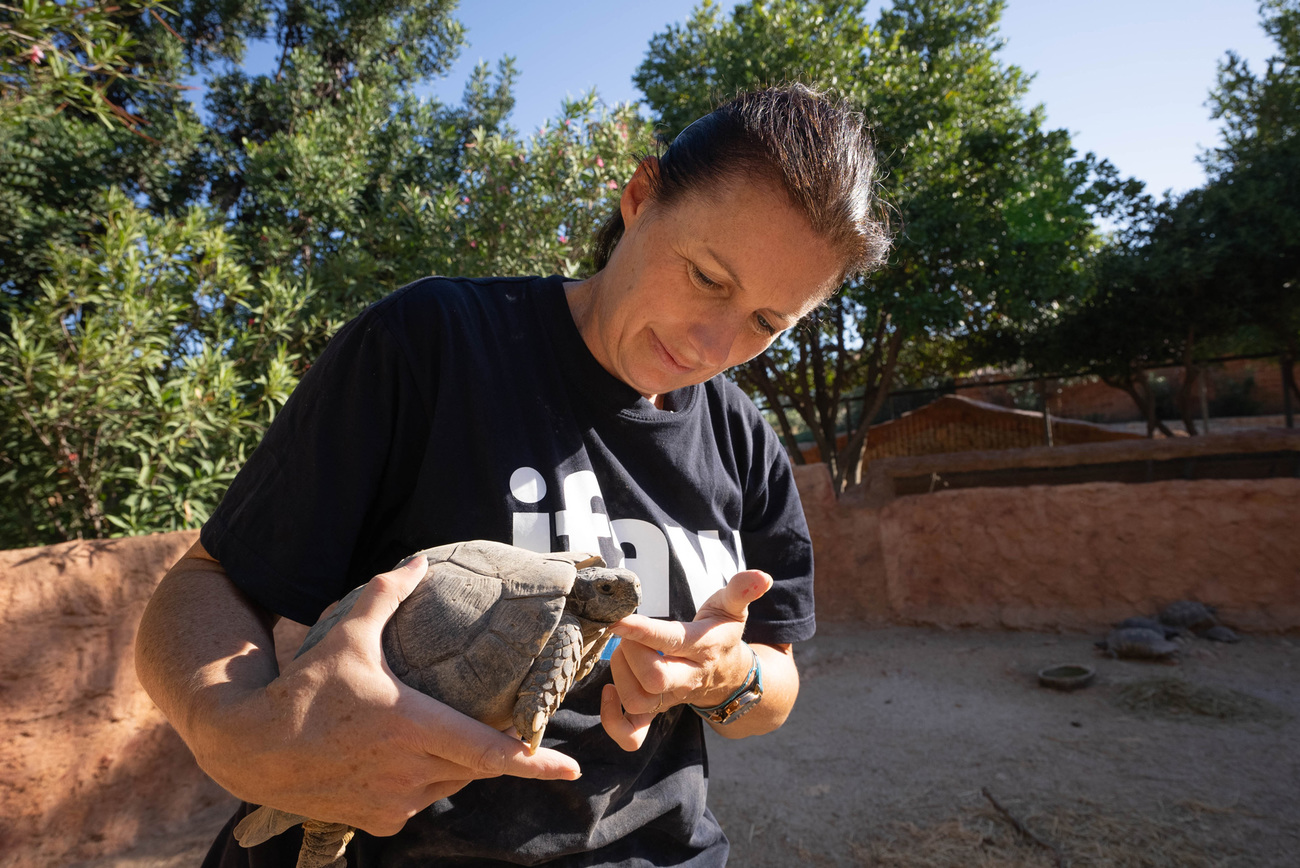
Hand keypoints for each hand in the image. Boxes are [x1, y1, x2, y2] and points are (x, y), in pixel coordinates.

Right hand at [214, 556, 580, 836]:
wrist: (251, 748)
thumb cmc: (305, 688)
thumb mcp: (348, 633)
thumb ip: (387, 593)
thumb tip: (418, 559)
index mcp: (416, 727)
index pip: (492, 753)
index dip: (537, 763)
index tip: (573, 770)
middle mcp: (412, 771)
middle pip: (477, 767)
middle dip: (492, 749)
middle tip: (504, 731)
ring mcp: (396, 801)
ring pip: (450, 784)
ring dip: (455, 763)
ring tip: (432, 733)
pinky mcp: (378, 820)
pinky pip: (420, 801)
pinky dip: (423, 781)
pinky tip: (399, 758)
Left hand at [599, 569, 772, 750]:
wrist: (730, 677)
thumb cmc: (721, 634)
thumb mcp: (732, 609)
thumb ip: (740, 590)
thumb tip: (761, 577)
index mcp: (702, 647)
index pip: (672, 641)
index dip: (643, 631)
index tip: (619, 620)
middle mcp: (687, 678)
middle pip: (654, 678)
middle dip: (630, 652)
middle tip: (625, 633)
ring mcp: (671, 699)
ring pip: (638, 701)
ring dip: (620, 675)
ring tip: (624, 651)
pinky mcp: (656, 712)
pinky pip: (632, 733)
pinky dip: (613, 720)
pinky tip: (610, 691)